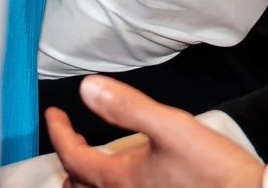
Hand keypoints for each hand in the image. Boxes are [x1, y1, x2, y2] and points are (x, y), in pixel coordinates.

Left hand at [44, 76, 265, 187]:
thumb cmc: (214, 172)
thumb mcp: (171, 126)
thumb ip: (128, 106)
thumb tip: (89, 89)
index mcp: (121, 179)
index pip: (73, 156)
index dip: (58, 133)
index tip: (53, 115)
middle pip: (79, 185)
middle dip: (69, 160)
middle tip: (68, 137)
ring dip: (85, 180)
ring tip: (87, 162)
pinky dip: (106, 187)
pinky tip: (126, 177)